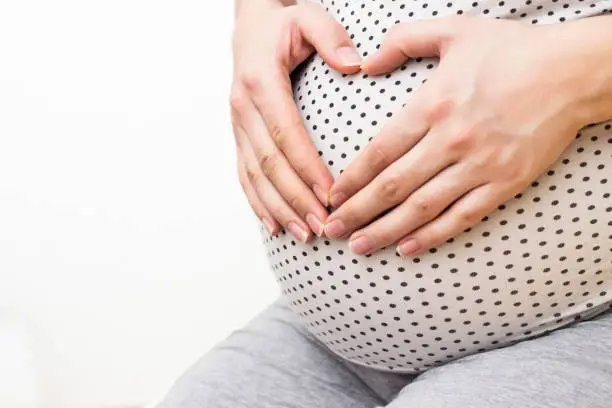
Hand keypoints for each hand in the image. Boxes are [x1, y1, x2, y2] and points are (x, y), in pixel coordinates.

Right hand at [231, 1, 361, 240]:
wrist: (249, 28)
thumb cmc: (284, 25)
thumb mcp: (309, 16)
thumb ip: (331, 36)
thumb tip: (354, 65)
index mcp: (260, 82)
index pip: (286, 133)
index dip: (307, 167)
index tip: (331, 195)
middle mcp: (243, 107)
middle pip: (270, 163)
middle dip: (297, 199)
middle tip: (324, 227)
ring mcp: (237, 125)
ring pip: (255, 176)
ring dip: (279, 208)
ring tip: (304, 235)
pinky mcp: (239, 136)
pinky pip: (245, 175)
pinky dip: (258, 203)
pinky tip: (275, 225)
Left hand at [324, 16, 589, 255]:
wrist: (573, 71)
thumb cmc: (513, 49)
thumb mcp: (454, 30)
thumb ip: (403, 40)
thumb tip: (366, 63)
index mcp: (432, 105)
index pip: (379, 152)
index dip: (351, 178)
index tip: (331, 196)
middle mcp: (450, 140)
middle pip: (392, 186)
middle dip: (357, 212)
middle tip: (332, 230)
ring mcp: (479, 165)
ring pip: (421, 208)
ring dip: (385, 230)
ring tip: (359, 247)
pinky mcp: (505, 183)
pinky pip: (462, 217)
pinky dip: (433, 235)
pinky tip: (408, 248)